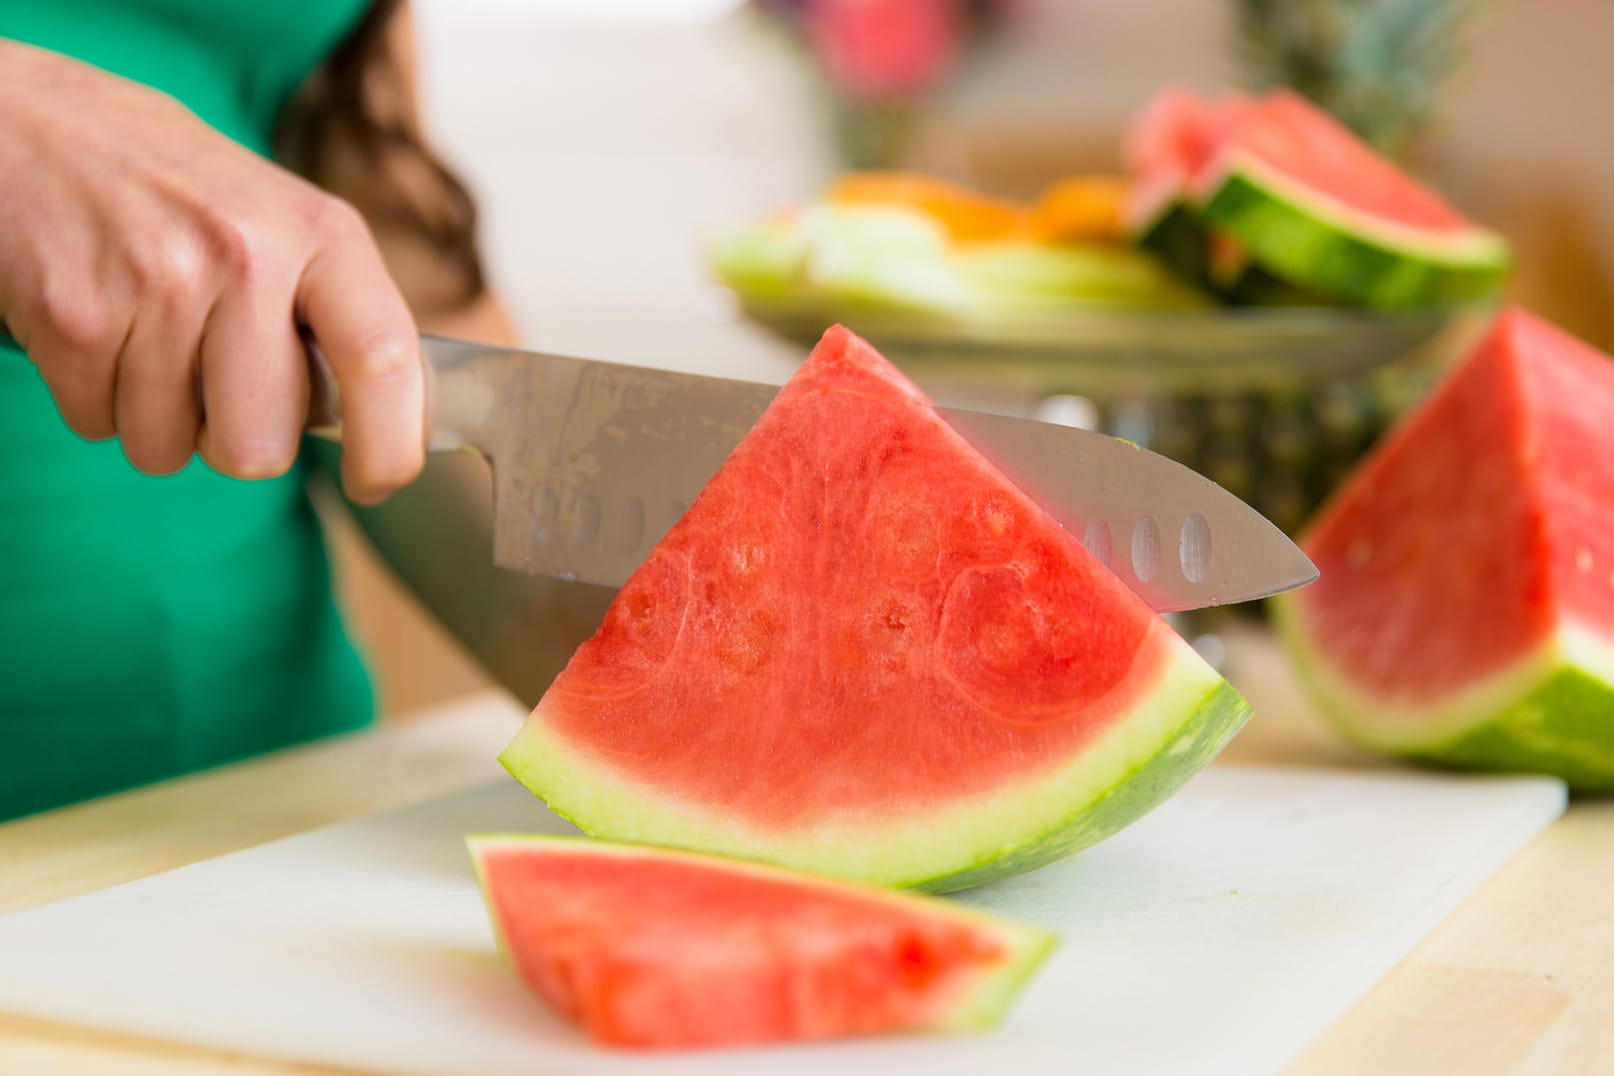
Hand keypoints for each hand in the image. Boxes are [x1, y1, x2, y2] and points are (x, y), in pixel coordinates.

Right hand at [0, 39, 425, 502]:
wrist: (31, 125)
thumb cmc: (178, 191)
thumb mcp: (282, 220)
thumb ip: (335, 315)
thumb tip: (392, 426)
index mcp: (320, 232)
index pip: (383, 359)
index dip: (389, 445)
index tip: (376, 481)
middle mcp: (245, 255)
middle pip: (262, 446)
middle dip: (237, 441)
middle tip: (217, 378)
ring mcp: (156, 284)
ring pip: (170, 448)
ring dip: (158, 419)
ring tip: (149, 336)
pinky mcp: (75, 315)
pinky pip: (100, 425)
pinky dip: (98, 398)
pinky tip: (102, 327)